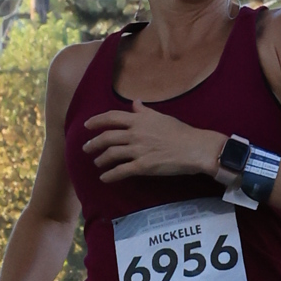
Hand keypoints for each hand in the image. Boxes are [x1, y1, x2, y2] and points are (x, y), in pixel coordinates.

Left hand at [82, 101, 221, 184]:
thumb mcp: (161, 116)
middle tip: (86, 148)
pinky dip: (110, 175)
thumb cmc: (181, 132)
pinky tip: (104, 178)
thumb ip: (144, 111)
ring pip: (111, 154)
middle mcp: (135, 133)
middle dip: (93, 143)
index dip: (96, 121)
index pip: (111, 117)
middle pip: (107, 137)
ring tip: (97, 163)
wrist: (194, 148)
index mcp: (139, 120)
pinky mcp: (143, 166)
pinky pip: (121, 171)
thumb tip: (135, 102)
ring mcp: (138, 150)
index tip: (87, 125)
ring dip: (101, 159)